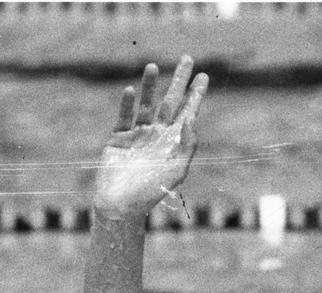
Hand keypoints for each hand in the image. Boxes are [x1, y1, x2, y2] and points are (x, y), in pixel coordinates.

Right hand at [94, 56, 207, 215]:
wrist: (122, 205)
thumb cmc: (151, 192)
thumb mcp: (176, 170)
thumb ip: (186, 145)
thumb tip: (191, 119)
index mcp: (174, 143)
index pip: (188, 112)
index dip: (195, 95)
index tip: (203, 76)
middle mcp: (158, 135)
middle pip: (170, 101)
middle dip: (178, 81)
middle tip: (187, 58)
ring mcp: (138, 135)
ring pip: (146, 105)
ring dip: (149, 86)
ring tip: (153, 66)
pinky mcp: (118, 139)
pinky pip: (123, 117)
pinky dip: (126, 104)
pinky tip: (129, 90)